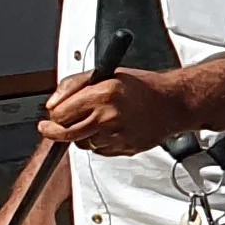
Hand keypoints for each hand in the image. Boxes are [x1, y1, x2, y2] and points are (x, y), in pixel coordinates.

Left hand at [41, 67, 197, 155]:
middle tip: (52, 127)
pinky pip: (99, 150)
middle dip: (57, 130)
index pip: (60, 114)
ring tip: (96, 121)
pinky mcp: (124, 148)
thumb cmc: (141, 87)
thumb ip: (73, 85)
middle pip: (65, 134)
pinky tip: (110, 130)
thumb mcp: (105, 74)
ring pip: (81, 143)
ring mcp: (117, 135)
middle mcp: (108, 116)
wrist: (172, 103)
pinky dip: (99, 142)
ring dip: (82, 135)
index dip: (54, 114)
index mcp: (102, 94)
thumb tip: (52, 103)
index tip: (52, 114)